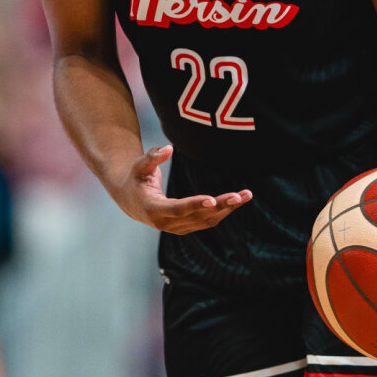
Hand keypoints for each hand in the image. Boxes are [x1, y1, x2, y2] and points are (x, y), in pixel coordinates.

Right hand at [122, 145, 252, 232]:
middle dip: (221, 205)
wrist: (130, 201)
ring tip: (246, 195)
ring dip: (227, 209)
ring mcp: (177, 228)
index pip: (177, 209)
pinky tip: (237, 200)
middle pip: (198, 216)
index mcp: (153, 209)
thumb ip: (152, 157)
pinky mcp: (185, 227)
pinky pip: (207, 220)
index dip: (194, 205)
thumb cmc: (136, 179)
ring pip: (207, 220)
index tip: (212, 199)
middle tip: (240, 195)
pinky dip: (223, 211)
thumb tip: (168, 148)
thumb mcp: (139, 165)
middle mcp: (166, 223)